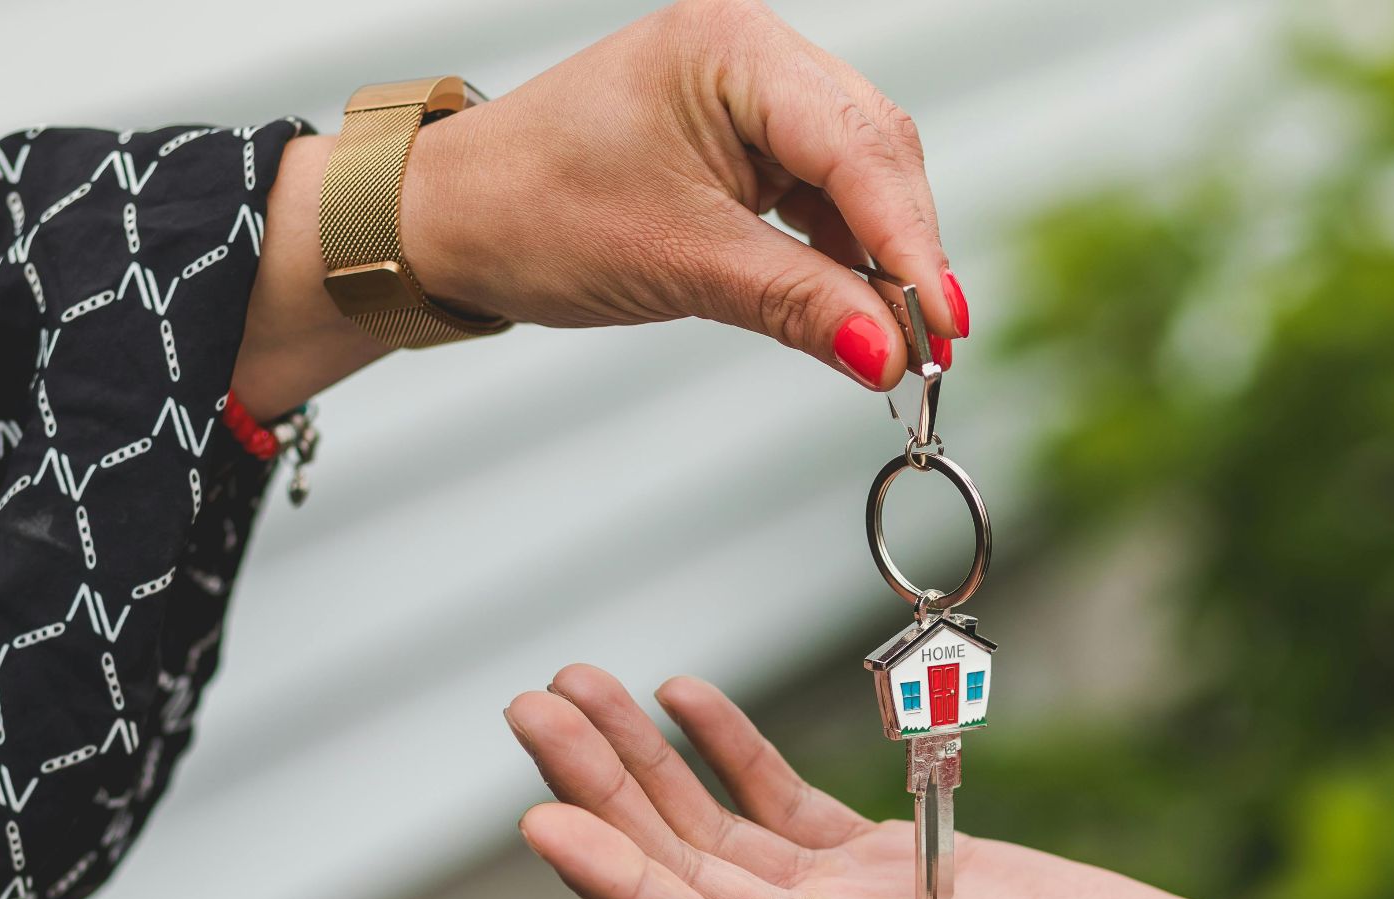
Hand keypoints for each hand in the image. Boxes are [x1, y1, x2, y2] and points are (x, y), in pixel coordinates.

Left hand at [406, 0, 964, 381]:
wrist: (449, 219)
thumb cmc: (530, 211)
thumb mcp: (677, 262)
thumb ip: (798, 303)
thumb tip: (890, 354)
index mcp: (731, 49)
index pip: (858, 147)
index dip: (911, 242)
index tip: (944, 325)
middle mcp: (752, 54)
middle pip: (876, 151)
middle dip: (906, 249)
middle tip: (930, 345)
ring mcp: (752, 94)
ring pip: (860, 175)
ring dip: (882, 257)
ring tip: (899, 340)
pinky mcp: (746, 140)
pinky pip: (824, 194)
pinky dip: (844, 254)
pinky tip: (854, 307)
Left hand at [504, 665, 1393, 898]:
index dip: (627, 892)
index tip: (547, 821)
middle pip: (687, 884)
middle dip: (604, 798)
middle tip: (533, 707)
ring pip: (719, 839)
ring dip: (644, 766)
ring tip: (575, 685)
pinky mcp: (900, 873)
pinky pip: (786, 810)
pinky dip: (729, 754)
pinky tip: (685, 698)